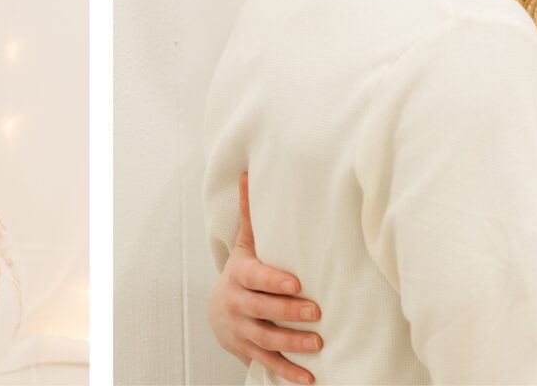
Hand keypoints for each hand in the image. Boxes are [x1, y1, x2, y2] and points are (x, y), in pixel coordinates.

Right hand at [209, 172, 323, 385]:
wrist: (218, 312)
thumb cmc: (242, 270)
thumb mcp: (244, 244)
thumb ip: (250, 214)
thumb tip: (248, 173)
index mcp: (239, 276)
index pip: (256, 279)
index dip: (274, 282)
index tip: (297, 282)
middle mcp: (238, 306)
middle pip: (263, 311)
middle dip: (289, 312)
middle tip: (317, 312)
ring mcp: (243, 332)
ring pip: (267, 340)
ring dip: (293, 344)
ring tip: (318, 343)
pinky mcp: (249, 351)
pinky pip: (269, 364)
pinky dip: (289, 373)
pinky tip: (310, 378)